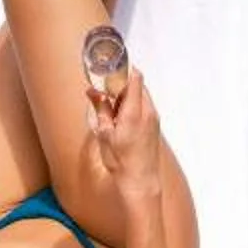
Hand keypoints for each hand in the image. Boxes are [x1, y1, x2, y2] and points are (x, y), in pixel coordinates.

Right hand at [86, 63, 164, 212]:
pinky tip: (120, 117)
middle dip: (122, 82)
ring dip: (127, 94)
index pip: (135, 78)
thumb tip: (92, 91)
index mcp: (134, 112)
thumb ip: (101, 108)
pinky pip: (145, 106)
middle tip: (106, 86)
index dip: (124, 68)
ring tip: (111, 105)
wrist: (140, 181)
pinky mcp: (155, 126)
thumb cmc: (121, 161)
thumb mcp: (104, 134)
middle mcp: (148, 112)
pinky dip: (133, 105)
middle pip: (138, 85)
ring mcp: (154, 119)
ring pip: (141, 96)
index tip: (111, 66)